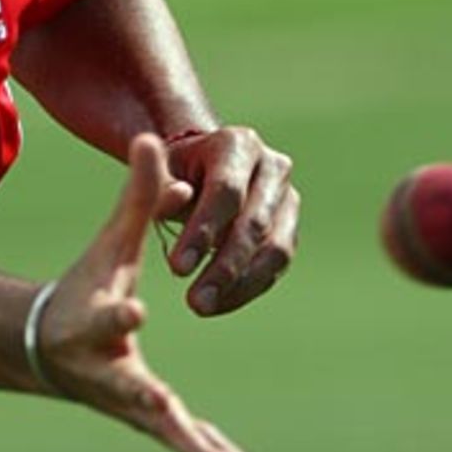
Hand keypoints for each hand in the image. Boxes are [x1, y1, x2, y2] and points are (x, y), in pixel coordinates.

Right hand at [35, 134, 270, 451]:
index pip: (107, 317)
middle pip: (140, 398)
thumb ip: (135, 198)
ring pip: (172, 433)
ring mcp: (131, 404)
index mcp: (96, 326)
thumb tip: (154, 141)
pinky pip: (187, 442)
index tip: (132, 310)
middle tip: (187, 431)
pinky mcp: (150, 419)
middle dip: (165, 414)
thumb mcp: (109, 244)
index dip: (117, 313)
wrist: (47, 347)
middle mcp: (111, 373)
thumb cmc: (84, 287)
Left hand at [159, 127, 298, 316]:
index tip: (176, 270)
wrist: (201, 170)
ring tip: (203, 307)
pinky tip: (217, 304)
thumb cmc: (175, 172)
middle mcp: (273, 166)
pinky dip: (246, 288)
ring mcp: (288, 198)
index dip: (203, 232)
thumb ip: (160, 187)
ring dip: (240, 284)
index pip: (226, 191)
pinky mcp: (290, 227)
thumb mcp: (160, 174)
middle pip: (255, 223)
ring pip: (275, 249)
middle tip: (195, 301)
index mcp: (238, 144)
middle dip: (224, 267)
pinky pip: (276, 265)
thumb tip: (174, 199)